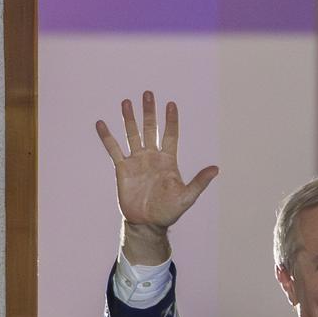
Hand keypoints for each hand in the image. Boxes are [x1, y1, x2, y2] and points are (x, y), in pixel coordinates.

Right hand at [94, 91, 217, 261]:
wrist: (147, 223)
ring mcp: (136, 161)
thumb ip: (199, 182)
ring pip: (132, 134)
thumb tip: (216, 169)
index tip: (171, 104)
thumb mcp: (187, 197)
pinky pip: (113, 149)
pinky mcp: (122, 168)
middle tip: (148, 93)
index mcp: (168, 161)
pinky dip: (107, 137)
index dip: (171, 120)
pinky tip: (101, 123)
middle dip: (149, 112)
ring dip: (129, 119)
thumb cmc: (169, 211)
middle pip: (150, 129)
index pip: (170, 135)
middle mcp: (152, 157)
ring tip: (126, 102)